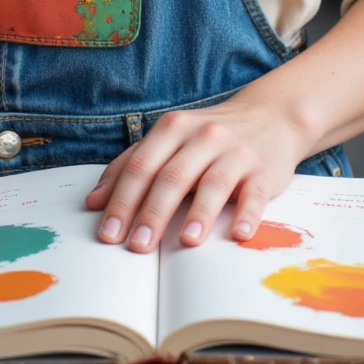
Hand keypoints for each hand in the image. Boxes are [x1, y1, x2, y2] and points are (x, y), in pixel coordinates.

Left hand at [84, 92, 307, 251]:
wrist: (270, 116)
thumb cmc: (208, 137)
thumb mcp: (169, 140)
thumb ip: (132, 165)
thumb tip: (93, 202)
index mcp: (174, 127)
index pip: (141, 165)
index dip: (122, 199)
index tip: (108, 234)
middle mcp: (203, 135)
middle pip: (172, 176)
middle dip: (152, 213)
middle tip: (137, 247)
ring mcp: (236, 151)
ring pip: (213, 182)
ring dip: (199, 213)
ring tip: (186, 242)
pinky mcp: (264, 169)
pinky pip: (255, 192)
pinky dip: (248, 213)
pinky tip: (240, 235)